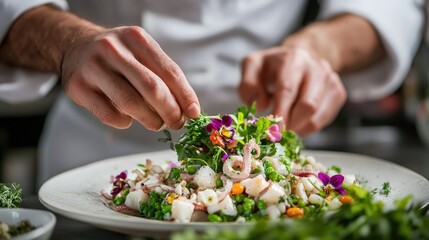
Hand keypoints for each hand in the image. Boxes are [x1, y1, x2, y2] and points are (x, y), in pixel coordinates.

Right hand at [61, 26, 199, 130]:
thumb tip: (187, 108)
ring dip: (150, 120)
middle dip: (170, 111)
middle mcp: (113, 49)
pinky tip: (129, 119)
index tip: (194, 112)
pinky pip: (109, 115)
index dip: (185, 95)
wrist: (75, 46)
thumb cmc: (118, 55)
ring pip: (130, 103)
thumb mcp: (141, 52)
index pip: (169, 71)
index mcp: (136, 38)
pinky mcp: (77, 87)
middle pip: (152, 88)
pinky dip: (125, 122)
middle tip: (177, 123)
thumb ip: (162, 75)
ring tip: (157, 123)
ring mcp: (92, 67)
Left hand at [239, 46, 345, 135]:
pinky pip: (324, 120)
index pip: (288, 89)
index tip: (274, 131)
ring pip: (316, 115)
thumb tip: (260, 105)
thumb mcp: (252, 67)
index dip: (281, 112)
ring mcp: (331, 79)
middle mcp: (316, 66)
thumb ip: (248, 85)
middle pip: (307, 105)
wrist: (300, 57)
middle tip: (276, 131)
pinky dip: (308, 127)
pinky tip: (297, 119)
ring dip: (298, 127)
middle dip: (290, 123)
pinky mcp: (338, 92)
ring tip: (285, 123)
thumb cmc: (271, 67)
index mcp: (293, 58)